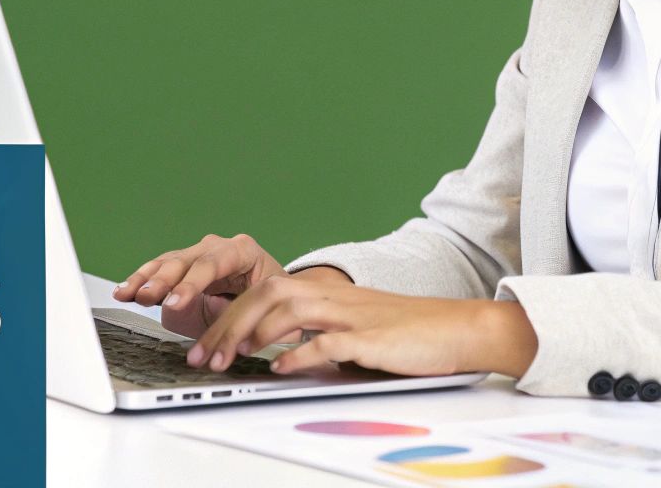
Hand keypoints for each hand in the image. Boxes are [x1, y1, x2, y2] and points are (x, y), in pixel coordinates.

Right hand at [110, 233, 285, 338]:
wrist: (276, 294)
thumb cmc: (275, 299)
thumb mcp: (267, 307)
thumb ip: (239, 314)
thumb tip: (215, 326)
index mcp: (242, 251)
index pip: (213, 263)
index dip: (191, 283)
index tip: (175, 302)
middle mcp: (217, 247)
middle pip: (184, 260)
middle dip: (163, 281)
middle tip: (147, 298)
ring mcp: (198, 255)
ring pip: (167, 263)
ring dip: (146, 279)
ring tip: (127, 293)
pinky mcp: (184, 268)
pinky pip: (159, 271)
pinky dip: (142, 281)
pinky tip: (125, 290)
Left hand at [182, 274, 538, 379]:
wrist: (459, 329)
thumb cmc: (407, 334)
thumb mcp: (354, 332)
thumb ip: (318, 337)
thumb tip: (282, 358)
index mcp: (326, 293)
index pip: (263, 291)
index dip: (229, 315)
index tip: (204, 344)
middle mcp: (333, 297)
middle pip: (265, 294)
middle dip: (226, 324)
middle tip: (202, 356)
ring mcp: (351, 314)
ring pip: (287, 308)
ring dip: (252, 334)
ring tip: (228, 359)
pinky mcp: (370, 338)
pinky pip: (327, 340)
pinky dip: (299, 353)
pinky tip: (279, 369)